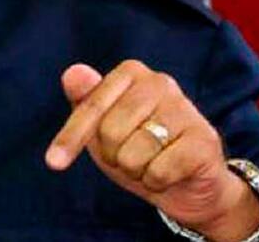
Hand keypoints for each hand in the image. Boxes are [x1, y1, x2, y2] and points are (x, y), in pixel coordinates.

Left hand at [45, 61, 258, 240]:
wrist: (187, 185)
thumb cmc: (136, 149)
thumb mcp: (100, 128)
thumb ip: (84, 101)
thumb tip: (72, 73)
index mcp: (131, 72)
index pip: (91, 107)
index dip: (71, 138)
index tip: (54, 163)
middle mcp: (161, 82)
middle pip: (110, 131)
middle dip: (112, 156)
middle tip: (129, 156)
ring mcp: (186, 109)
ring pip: (133, 154)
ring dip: (136, 170)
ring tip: (151, 163)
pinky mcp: (204, 139)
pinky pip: (159, 170)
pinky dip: (156, 181)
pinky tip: (170, 173)